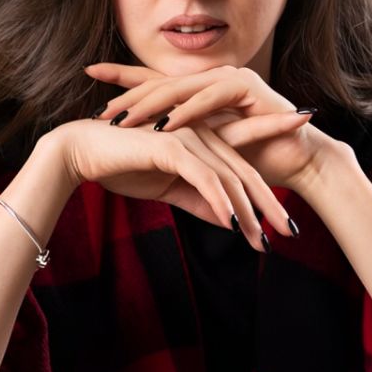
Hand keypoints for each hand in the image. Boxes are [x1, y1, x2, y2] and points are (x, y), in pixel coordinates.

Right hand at [46, 110, 312, 250]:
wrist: (81, 152)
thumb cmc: (122, 166)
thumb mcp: (169, 189)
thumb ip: (199, 201)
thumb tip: (229, 222)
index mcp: (201, 139)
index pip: (241, 169)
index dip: (264, 197)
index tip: (282, 224)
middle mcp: (200, 132)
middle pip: (244, 171)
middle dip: (268, 205)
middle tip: (289, 233)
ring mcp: (187, 136)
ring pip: (228, 176)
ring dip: (247, 211)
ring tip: (261, 239)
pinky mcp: (171, 145)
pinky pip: (203, 176)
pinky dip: (220, 200)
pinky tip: (233, 224)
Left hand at [85, 63, 344, 194]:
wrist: (297, 160)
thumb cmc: (253, 158)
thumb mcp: (204, 151)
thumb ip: (177, 143)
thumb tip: (135, 147)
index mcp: (199, 90)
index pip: (154, 80)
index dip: (122, 76)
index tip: (88, 72)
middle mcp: (212, 78)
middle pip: (160, 82)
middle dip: (128, 95)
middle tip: (101, 111)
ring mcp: (230, 78)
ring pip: (180, 88)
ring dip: (150, 105)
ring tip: (123, 119)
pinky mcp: (247, 88)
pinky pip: (210, 99)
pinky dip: (187, 112)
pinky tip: (165, 125)